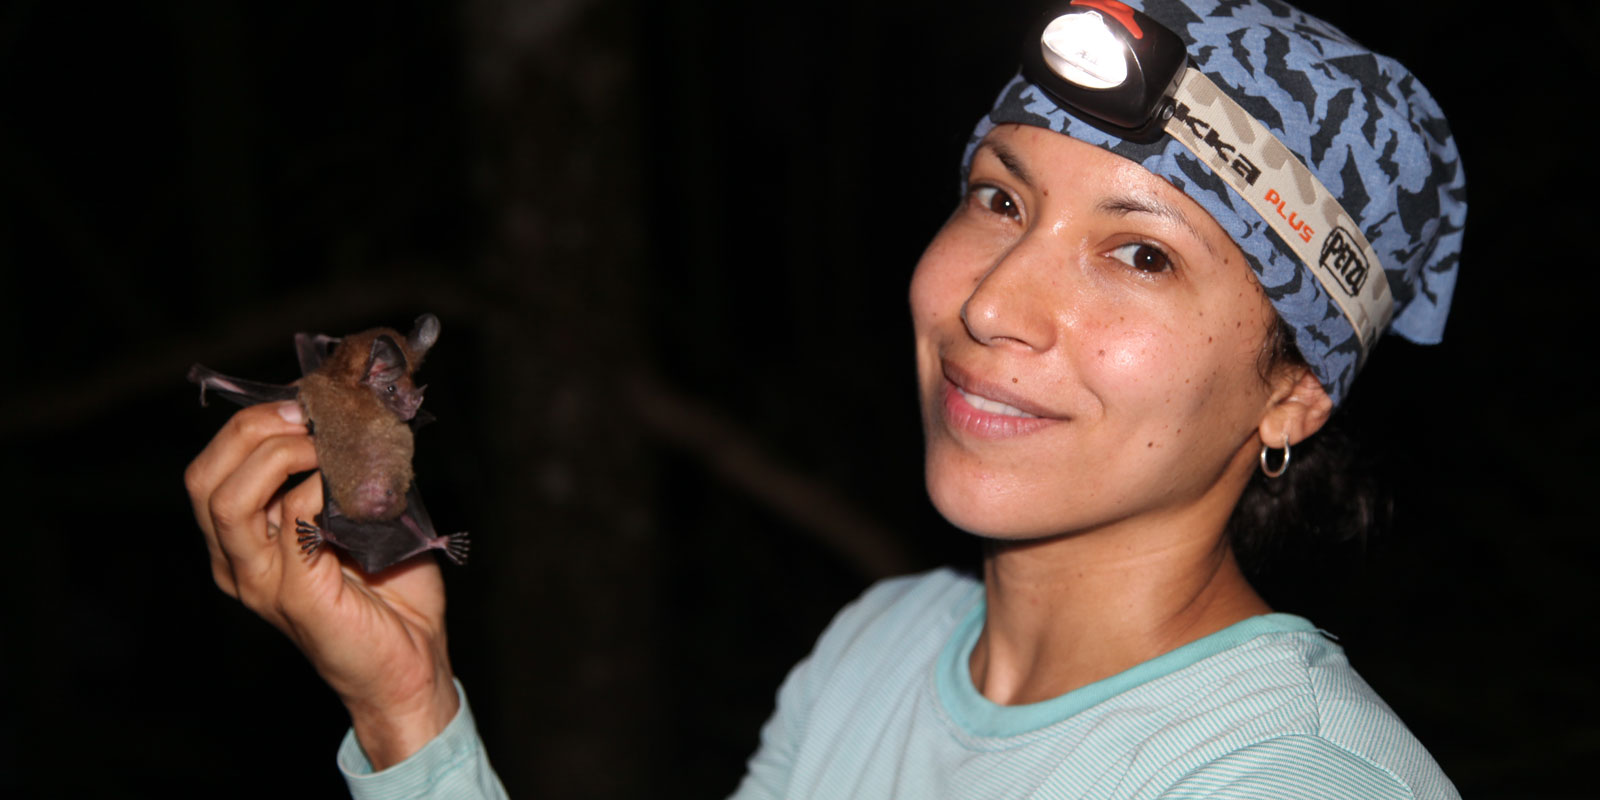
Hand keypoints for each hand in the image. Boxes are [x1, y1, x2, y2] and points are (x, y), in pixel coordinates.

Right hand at [185, 400, 459, 768]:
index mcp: (243, 542)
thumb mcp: (360, 517)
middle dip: (253, 429)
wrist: (413, 660)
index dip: (252, 422)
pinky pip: (293, 520)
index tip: (305, 400)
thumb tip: (352, 412)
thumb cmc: (391, 592)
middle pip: (204, 477)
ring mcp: (260, 581)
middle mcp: (237, 563)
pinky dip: (322, 486)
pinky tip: (353, 486)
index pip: (212, 467)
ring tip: (326, 444)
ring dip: (282, 454)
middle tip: (308, 414)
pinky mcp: (294, 594)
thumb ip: (344, 472)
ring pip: (229, 498)